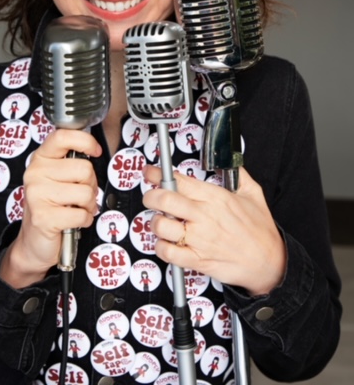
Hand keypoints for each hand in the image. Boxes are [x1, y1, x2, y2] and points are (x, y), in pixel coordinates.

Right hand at [0, 128, 100, 287]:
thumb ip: (70, 161)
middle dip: (91, 185)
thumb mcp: (57, 177)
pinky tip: (72, 221)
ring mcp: (37, 195)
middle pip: (84, 169)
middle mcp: (35, 173)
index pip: (63, 136)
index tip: (95, 151)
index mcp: (40, 158)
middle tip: (80, 194)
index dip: (85, 141)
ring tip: (76, 208)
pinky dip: (84, 220)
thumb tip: (93, 149)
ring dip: (88, 205)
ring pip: (86, 193)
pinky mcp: (44, 217)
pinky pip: (82, 214)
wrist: (33, 241)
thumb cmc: (51, 206)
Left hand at [142, 165, 286, 295]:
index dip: (158, 175)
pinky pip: (168, 253)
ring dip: (155, 222)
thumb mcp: (253, 194)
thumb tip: (229, 160)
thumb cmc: (260, 230)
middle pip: (164, 200)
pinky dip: (161, 247)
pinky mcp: (198, 260)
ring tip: (161, 221)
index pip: (179, 181)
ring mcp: (199, 239)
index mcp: (215, 197)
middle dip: (150, 196)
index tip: (151, 173)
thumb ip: (238, 175)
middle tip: (151, 197)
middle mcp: (204, 216)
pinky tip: (166, 243)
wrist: (270, 262)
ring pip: (161, 226)